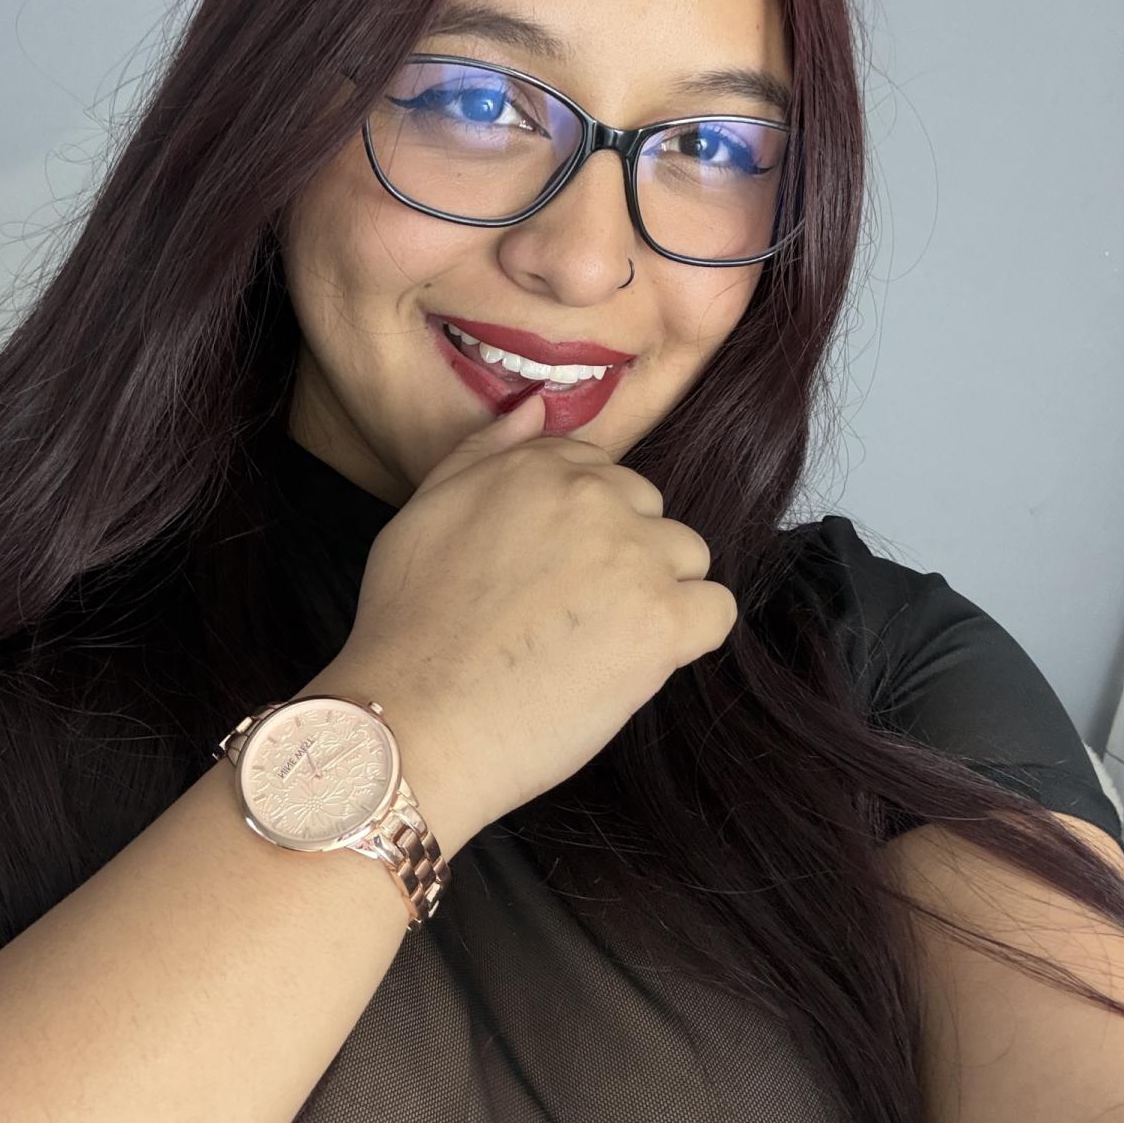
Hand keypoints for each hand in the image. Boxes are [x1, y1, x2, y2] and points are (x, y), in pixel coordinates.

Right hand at [328, 387, 737, 833]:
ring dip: (658, 592)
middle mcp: (593, 497)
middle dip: (621, 554)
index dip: (580, 525)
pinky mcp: (664, 622)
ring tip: (599, 642)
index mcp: (537, 466)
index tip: (551, 570)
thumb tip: (538, 403)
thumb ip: (484, 451)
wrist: (416, 718)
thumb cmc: (407, 626)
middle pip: (648, 510)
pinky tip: (637, 662)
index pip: (599, 470)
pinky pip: (716, 611)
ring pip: (686, 557)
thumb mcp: (423, 511)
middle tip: (569, 614)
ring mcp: (634, 557)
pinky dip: (689, 636)